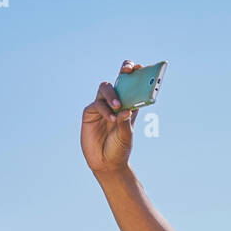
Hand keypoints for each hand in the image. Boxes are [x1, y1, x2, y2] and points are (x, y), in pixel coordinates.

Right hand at [81, 60, 139, 174]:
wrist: (106, 163)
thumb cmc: (119, 148)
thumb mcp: (126, 136)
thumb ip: (126, 122)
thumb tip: (127, 108)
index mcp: (128, 105)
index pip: (131, 85)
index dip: (134, 73)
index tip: (139, 67)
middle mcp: (115, 103)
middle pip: (118, 80)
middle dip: (124, 72)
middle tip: (128, 71)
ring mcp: (102, 106)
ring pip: (105, 88)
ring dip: (113, 94)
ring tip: (118, 106)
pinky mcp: (90, 113)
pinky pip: (97, 105)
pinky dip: (105, 110)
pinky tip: (111, 119)